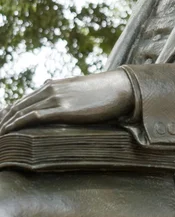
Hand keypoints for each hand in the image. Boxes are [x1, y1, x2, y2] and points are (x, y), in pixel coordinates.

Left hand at [0, 70, 133, 134]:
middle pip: (18, 105)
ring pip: (22, 111)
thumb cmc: (104, 91)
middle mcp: (51, 90)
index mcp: (53, 86)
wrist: (120, 87)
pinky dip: (18, 124)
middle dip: (4, 119)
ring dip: (7, 123)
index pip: (24, 100)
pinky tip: (9, 131)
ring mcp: (57, 99)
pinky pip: (34, 117)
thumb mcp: (79, 91)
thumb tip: (60, 106)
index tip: (1, 124)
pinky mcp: (64, 110)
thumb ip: (65, 96)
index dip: (9, 112)